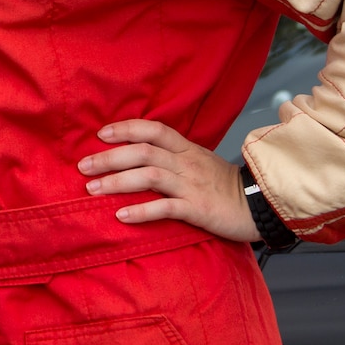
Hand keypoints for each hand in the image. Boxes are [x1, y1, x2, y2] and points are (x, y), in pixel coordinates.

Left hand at [79, 119, 258, 242]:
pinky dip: (141, 211)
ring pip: (149, 176)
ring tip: (92, 190)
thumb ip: (174, 157)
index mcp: (187, 149)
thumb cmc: (225, 186)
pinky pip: (165, 208)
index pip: (154, 129)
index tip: (101, 134)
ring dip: (116, 182)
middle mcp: (187, 163)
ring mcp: (192, 185)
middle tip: (83, 166)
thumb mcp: (200, 163)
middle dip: (109, 157)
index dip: (126, 128)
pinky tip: (121, 216)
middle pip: (143, 152)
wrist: (260, 205)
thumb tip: (142, 157)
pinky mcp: (198, 208)